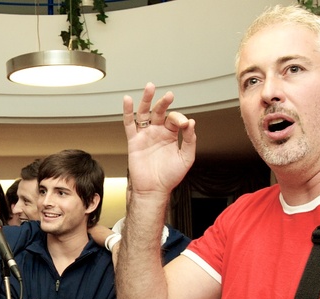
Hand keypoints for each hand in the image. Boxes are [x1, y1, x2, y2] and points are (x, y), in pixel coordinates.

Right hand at [123, 83, 196, 199]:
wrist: (154, 190)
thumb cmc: (170, 176)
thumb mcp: (186, 158)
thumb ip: (190, 140)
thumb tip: (191, 123)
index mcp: (171, 135)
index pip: (175, 119)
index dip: (180, 119)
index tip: (185, 125)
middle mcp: (157, 132)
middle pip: (159, 112)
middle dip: (164, 103)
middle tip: (169, 95)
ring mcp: (145, 135)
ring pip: (144, 113)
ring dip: (146, 100)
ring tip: (150, 87)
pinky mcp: (134, 141)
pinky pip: (129, 124)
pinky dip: (127, 112)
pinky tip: (127, 100)